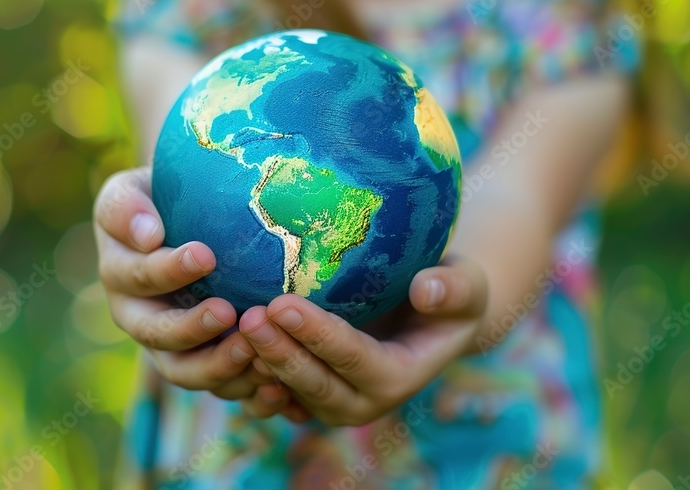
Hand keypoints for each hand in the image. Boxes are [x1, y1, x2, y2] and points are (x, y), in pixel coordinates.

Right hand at [94, 167, 271, 399]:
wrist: (182, 220)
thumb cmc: (160, 197)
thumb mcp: (133, 191)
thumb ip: (127, 208)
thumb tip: (146, 233)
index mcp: (119, 271)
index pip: (138, 275)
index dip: (168, 270)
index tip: (205, 255)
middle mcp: (136, 314)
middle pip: (156, 335)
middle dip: (191, 328)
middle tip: (228, 312)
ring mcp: (167, 344)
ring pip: (183, 371)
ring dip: (216, 366)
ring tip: (253, 352)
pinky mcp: (199, 361)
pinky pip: (217, 385)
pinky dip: (243, 388)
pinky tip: (275, 383)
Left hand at [240, 258, 488, 425]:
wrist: (428, 315)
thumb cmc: (448, 293)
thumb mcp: (464, 286)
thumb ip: (451, 289)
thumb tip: (426, 288)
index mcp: (398, 376)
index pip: (353, 358)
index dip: (318, 335)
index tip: (283, 303)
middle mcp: (362, 401)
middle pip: (313, 383)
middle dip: (279, 353)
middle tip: (249, 315)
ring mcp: (330, 403)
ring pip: (287, 392)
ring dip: (258, 363)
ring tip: (232, 325)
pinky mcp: (306, 394)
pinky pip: (272, 392)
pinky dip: (249, 373)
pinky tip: (225, 341)